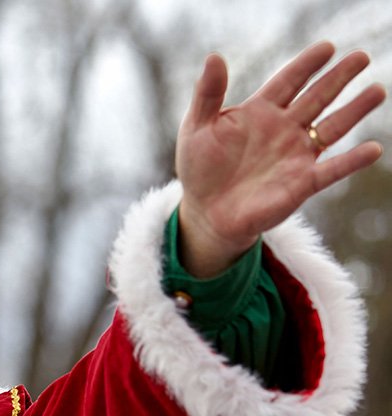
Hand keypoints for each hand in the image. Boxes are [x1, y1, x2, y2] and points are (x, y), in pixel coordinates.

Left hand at [176, 41, 385, 277]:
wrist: (206, 213)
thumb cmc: (199, 170)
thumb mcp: (195, 129)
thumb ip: (207, 94)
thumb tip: (213, 57)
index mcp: (260, 112)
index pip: (289, 81)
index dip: (307, 64)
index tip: (326, 47)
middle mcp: (284, 130)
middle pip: (317, 97)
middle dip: (339, 77)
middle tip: (361, 57)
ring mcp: (295, 156)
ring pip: (332, 127)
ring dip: (355, 110)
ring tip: (377, 91)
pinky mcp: (301, 184)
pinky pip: (332, 170)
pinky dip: (352, 161)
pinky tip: (373, 149)